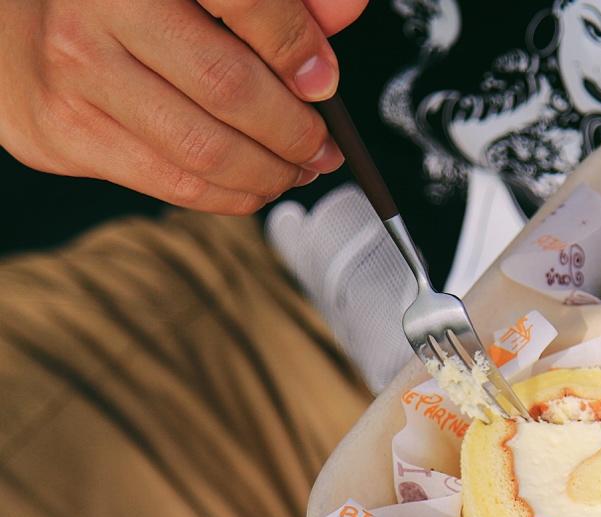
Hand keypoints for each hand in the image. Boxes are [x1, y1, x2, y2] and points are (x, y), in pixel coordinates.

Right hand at [0, 0, 367, 213]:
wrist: (3, 17)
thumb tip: (347, 11)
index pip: (246, 3)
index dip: (300, 48)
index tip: (326, 83)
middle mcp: (94, 14)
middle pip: (230, 89)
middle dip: (296, 132)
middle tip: (322, 147)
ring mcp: (71, 78)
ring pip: (203, 151)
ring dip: (270, 174)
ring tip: (294, 170)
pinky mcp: (59, 134)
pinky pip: (168, 183)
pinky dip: (227, 195)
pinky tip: (251, 185)